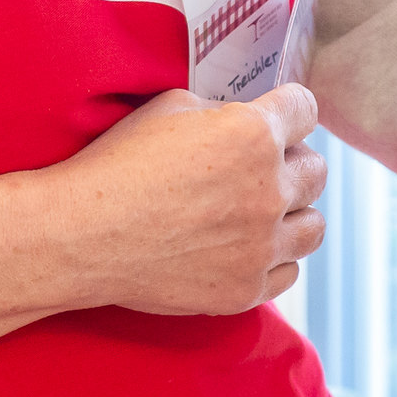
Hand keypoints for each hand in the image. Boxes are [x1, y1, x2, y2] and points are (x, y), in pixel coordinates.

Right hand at [0, 85, 327, 393]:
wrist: (80, 236)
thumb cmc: (115, 165)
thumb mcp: (168, 109)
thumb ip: (221, 113)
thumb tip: (244, 119)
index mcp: (254, 135)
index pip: (306, 109)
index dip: (290, 111)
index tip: (279, 118)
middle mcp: (270, 191)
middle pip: (316, 170)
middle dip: (292, 162)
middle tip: (261, 168)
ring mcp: (262, 246)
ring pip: (314, 227)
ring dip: (294, 214)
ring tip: (262, 211)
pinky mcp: (247, 288)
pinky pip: (288, 271)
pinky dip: (273, 259)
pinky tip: (245, 248)